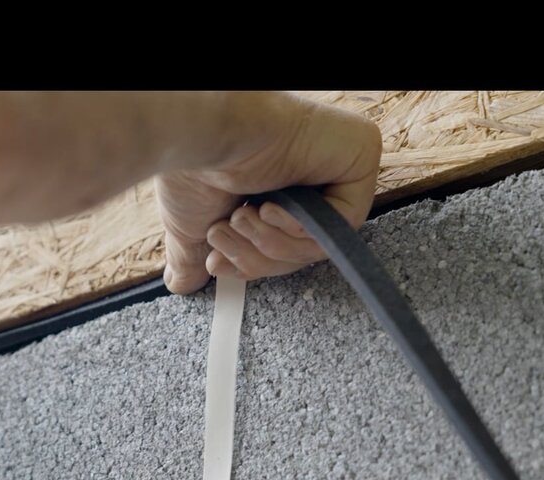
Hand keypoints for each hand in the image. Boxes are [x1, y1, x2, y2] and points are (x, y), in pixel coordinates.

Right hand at [157, 92, 381, 293]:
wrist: (201, 136)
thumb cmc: (194, 167)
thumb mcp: (190, 224)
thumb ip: (194, 254)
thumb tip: (184, 280)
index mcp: (275, 181)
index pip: (280, 243)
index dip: (251, 262)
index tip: (219, 264)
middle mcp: (310, 170)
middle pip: (301, 249)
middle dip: (258, 255)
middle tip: (223, 236)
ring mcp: (338, 161)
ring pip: (321, 241)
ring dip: (273, 242)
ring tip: (241, 218)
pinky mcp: (359, 153)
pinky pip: (343, 222)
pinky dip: (302, 229)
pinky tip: (270, 210)